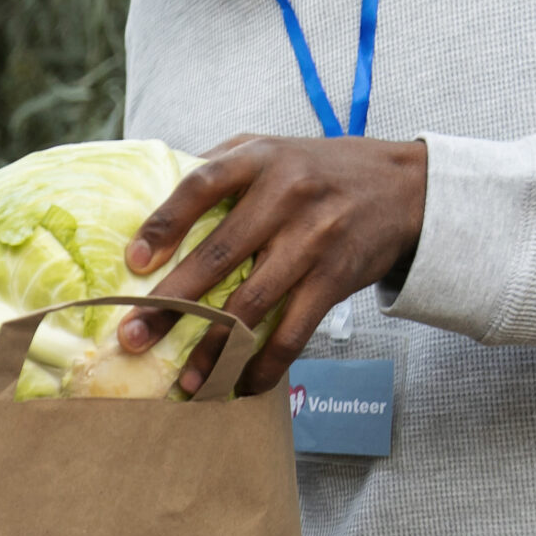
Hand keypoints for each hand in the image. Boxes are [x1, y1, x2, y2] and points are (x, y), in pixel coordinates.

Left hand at [116, 134, 426, 396]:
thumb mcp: (266, 150)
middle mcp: (286, 196)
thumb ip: (213, 169)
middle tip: (133, 339)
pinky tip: (241, 385)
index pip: (202, 184)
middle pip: (217, 256)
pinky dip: (265, 364)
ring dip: (214, 349)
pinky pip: (294, 331)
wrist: (402, 187)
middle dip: (170, 304)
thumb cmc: (314, 172)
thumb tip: (143, 214)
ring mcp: (313, 239)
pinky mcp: (334, 278)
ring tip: (185, 381)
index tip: (134, 262)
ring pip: (252, 305)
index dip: (164, 224)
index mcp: (258, 159)